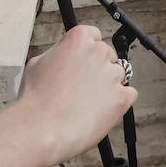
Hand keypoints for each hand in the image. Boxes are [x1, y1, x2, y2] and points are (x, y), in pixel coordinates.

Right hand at [13, 25, 137, 162]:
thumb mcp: (38, 62)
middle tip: (81, 88)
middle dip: (98, 70)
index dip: (87, 53)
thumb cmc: (36, 99)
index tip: (82, 64)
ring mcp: (112, 74)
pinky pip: (129, 94)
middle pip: (107, 56)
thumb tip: (67, 55)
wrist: (41, 130)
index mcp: (79, 38)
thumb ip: (59, 52)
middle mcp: (99, 51)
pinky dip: (119, 102)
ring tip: (87, 103)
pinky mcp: (122, 97)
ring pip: (119, 75)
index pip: (94, 36)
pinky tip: (101, 110)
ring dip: (108, 86)